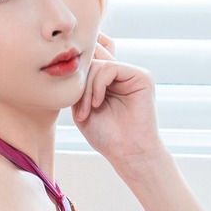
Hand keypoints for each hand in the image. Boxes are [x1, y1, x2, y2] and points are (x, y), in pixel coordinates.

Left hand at [71, 32, 164, 171]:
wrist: (127, 153)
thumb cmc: (105, 136)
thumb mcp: (81, 106)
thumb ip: (78, 84)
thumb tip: (72, 59)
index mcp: (107, 81)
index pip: (90, 58)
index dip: (76, 67)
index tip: (69, 92)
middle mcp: (120, 74)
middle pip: (92, 57)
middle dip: (79, 82)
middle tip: (78, 108)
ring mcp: (131, 74)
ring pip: (98, 64)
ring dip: (86, 89)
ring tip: (86, 111)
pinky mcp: (142, 76)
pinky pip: (110, 68)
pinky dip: (98, 85)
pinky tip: (97, 104)